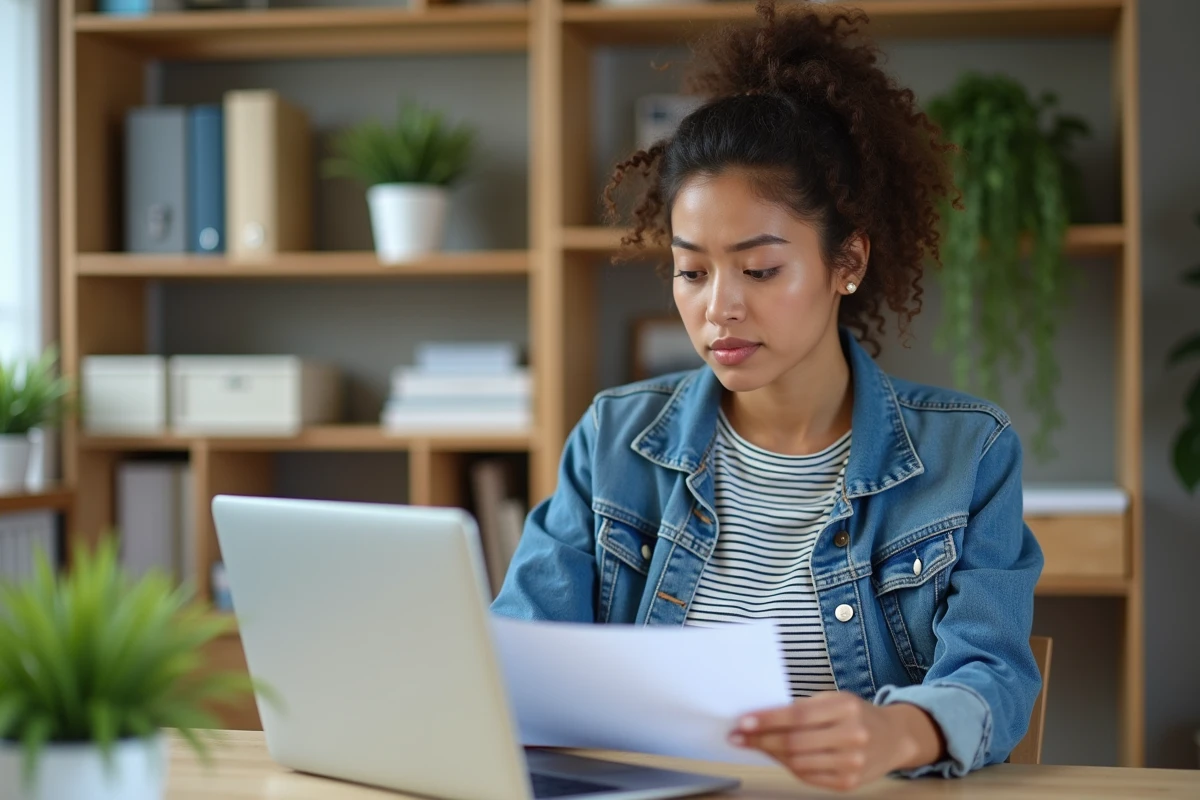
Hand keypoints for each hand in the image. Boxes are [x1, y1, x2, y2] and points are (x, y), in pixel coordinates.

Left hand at [728, 692, 945, 791]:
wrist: (894, 737)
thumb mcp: (834, 699)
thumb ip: (803, 709)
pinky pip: (808, 777)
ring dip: (770, 755)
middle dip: (761, 740)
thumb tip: (761, 719)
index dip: (767, 721)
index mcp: (846, 708)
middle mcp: (852, 736)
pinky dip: (789, 767)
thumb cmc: (856, 714)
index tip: (743, 722)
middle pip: (795, 743)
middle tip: (737, 737)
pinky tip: (778, 758)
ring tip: (754, 745)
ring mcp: (852, 763)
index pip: (798, 716)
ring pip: (798, 762)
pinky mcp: (849, 783)